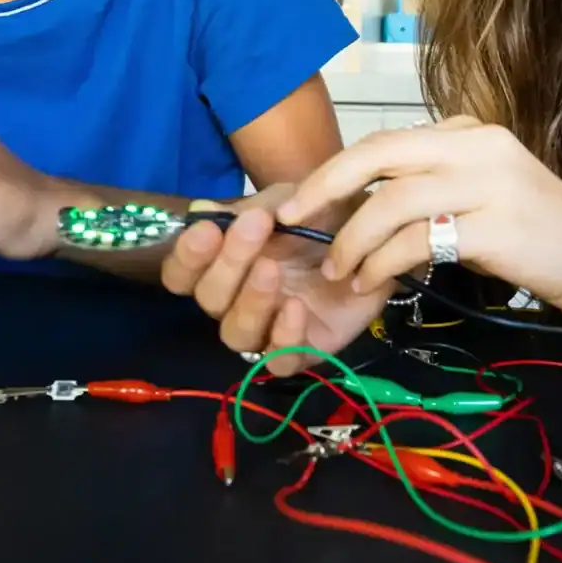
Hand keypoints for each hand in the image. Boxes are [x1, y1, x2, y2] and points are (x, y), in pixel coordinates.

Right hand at [160, 183, 388, 375]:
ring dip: (249, 302)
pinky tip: (296, 308)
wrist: (379, 235)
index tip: (208, 229)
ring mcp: (269, 328)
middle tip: (255, 227)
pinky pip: (278, 361)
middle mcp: (238, 300)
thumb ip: (252, 208)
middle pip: (209, 299)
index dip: (187, 256)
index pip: (182, 274)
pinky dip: (283, 338)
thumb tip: (201, 211)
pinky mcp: (303, 350)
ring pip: (236, 334)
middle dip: (227, 263)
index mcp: (225, 264)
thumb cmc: (325, 216)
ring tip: (273, 271)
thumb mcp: (292, 201)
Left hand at [276, 117, 561, 321]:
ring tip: (340, 271)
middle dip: (326, 188)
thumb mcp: (484, 190)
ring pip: (393, 200)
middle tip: (293, 223)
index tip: (300, 201)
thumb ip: (434, 183)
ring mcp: (489, 182)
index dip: (334, 170)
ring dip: (354, 239)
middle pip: (379, 154)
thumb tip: (364, 201)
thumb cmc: (540, 232)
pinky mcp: (498, 225)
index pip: (385, 140)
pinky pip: (420, 239)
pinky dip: (385, 262)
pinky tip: (374, 282)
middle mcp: (476, 145)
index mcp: (468, 132)